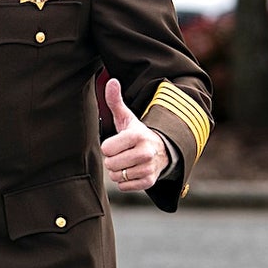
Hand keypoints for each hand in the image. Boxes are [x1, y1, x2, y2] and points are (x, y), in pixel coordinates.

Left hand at [100, 77, 169, 191]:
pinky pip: (124, 186)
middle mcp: (145, 152)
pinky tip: (132, 171)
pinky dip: (124, 181)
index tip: (116, 143)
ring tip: (127, 161)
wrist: (161, 151)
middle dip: (112, 159)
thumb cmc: (136, 134)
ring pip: (117, 176)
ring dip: (118, 171)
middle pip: (110, 164)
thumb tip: (111, 81)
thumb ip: (115, 101)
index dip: (108, 147)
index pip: (106, 148)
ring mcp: (148, 168)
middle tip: (122, 153)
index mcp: (137, 135)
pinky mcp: (149, 182)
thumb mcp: (126, 117)